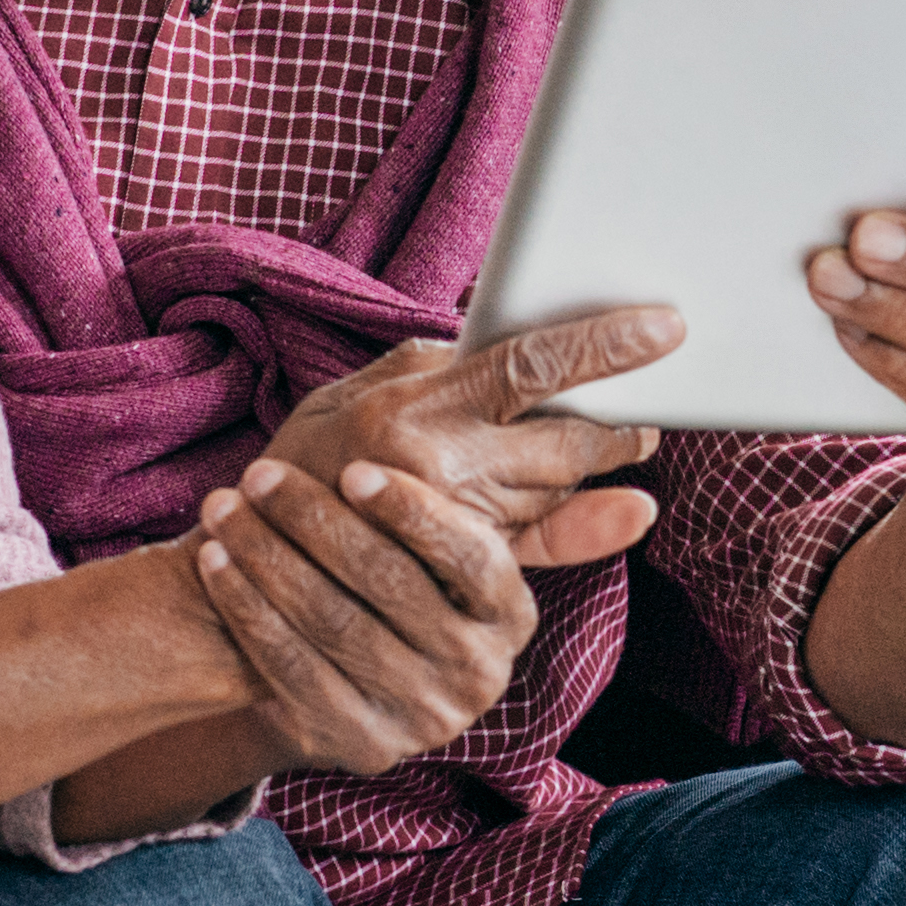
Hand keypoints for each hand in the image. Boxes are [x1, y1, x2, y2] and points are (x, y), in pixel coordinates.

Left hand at [190, 456, 546, 774]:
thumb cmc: (392, 574)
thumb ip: (470, 472)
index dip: (413, 513)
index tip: (354, 470)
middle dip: (315, 522)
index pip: (472, 558)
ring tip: (223, 506)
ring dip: (267, 556)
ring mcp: (421, 715)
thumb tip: (501, 394)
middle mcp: (478, 671)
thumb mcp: (440, 536)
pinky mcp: (360, 744)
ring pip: (332, 623)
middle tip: (260, 474)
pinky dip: (247, 609)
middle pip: (390, 585)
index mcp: (510, 612)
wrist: (347, 683)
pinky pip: (291, 668)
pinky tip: (214, 562)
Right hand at [262, 313, 677, 572]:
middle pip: (565, 440)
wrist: (240, 577)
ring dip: (594, 471)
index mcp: (414, 407)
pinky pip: (535, 545)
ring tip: (619, 442)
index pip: (530, 364)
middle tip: (650, 409)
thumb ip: (429, 369)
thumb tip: (493, 336)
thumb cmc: (296, 472)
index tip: (665, 328)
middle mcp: (436, 467)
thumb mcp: (350, 401)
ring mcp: (448, 527)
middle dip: (618, 424)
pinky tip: (609, 509)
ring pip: (556, 492)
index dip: (605, 346)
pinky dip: (575, 524)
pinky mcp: (451, 577)